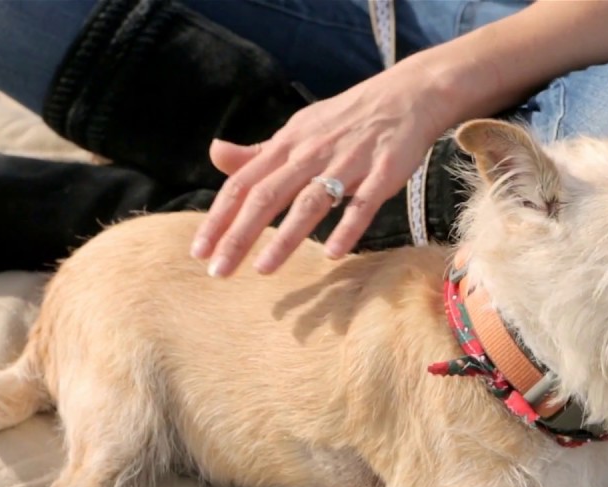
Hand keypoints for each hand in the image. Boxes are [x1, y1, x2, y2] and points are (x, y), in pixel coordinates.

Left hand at [190, 65, 453, 276]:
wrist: (408, 95)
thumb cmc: (347, 120)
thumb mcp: (299, 130)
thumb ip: (259, 151)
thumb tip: (215, 154)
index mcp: (287, 144)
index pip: (242, 183)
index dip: (218, 217)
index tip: (199, 251)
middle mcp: (311, 152)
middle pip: (266, 195)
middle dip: (239, 234)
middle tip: (218, 271)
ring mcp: (348, 161)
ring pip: (309, 201)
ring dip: (285, 237)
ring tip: (263, 269)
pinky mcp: (383, 171)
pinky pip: (363, 203)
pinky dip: (347, 227)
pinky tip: (332, 254)